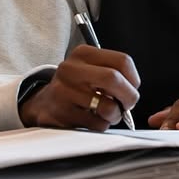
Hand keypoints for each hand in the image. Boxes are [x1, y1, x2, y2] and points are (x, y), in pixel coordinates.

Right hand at [19, 45, 140, 130]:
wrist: (44, 103)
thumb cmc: (76, 87)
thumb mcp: (91, 69)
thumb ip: (113, 72)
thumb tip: (133, 89)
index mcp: (83, 54)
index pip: (122, 61)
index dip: (134, 79)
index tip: (133, 87)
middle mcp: (70, 69)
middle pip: (114, 79)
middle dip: (129, 96)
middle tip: (127, 104)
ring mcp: (63, 91)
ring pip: (107, 106)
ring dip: (115, 115)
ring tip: (109, 114)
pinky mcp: (61, 113)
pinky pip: (96, 123)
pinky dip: (102, 125)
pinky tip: (94, 119)